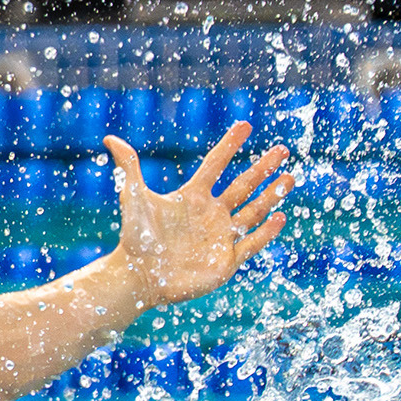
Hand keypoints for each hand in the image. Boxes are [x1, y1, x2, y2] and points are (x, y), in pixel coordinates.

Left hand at [103, 121, 291, 306]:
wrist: (139, 275)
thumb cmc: (136, 237)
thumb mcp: (134, 197)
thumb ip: (129, 166)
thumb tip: (110, 137)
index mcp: (193, 196)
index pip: (216, 165)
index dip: (229, 145)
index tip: (245, 125)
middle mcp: (211, 213)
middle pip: (243, 186)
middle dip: (263, 168)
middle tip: (282, 150)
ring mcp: (221, 236)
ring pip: (254, 212)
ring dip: (272, 195)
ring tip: (290, 178)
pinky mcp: (226, 261)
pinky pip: (251, 244)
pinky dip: (265, 233)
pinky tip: (280, 218)